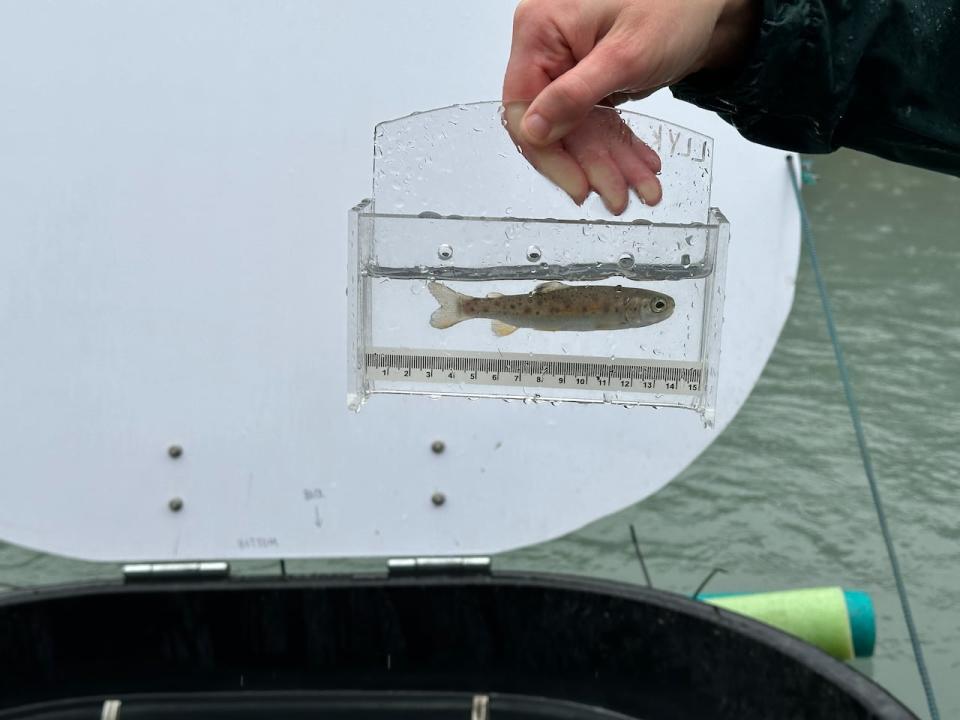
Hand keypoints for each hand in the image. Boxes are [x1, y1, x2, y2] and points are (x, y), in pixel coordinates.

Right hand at [502, 0, 756, 212]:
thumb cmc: (676, 4)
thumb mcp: (624, 56)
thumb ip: (573, 95)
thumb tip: (532, 129)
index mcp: (541, 30)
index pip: (523, 107)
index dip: (549, 154)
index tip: (577, 184)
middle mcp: (548, 46)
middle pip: (553, 124)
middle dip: (590, 165)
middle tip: (616, 196)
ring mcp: (569, 64)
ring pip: (578, 130)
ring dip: (609, 162)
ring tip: (639, 187)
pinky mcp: (590, 78)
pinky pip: (595, 121)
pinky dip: (617, 145)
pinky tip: (638, 165)